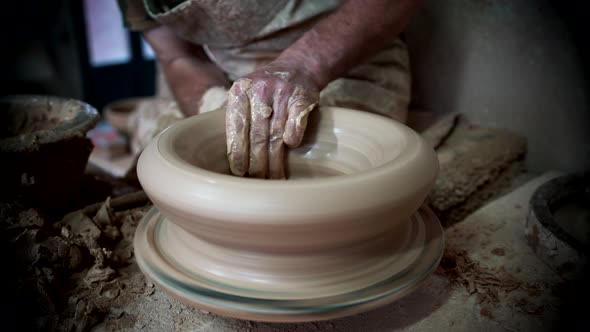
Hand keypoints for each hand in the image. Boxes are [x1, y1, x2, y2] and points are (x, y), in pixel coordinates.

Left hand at [226, 62, 319, 178]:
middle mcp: (260, 89)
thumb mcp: (245, 94)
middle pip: (257, 134)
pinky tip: (290, 149)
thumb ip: (234, 116)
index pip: (237, 127)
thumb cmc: (266, 90)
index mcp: (240, 90)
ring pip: (276, 133)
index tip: (238, 171)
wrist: (298, 67)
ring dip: (276, 160)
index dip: (238, 152)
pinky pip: (296, 123)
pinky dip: (293, 138)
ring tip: (274, 177)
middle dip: (257, 162)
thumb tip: (218, 150)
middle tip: (256, 180)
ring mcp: (282, 92)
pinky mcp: (303, 96)